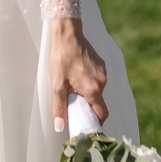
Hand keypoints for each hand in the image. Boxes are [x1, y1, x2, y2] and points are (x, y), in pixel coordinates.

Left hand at [50, 16, 107, 131]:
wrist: (67, 35)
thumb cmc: (62, 59)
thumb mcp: (57, 85)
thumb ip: (60, 107)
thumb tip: (59, 126)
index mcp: (93, 90)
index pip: (102, 113)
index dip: (96, 122)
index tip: (87, 124)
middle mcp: (102, 82)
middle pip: (99, 102)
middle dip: (89, 106)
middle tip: (75, 105)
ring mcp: (103, 72)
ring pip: (98, 89)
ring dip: (88, 92)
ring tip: (73, 87)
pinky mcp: (101, 64)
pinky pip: (98, 78)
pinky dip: (89, 81)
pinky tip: (77, 74)